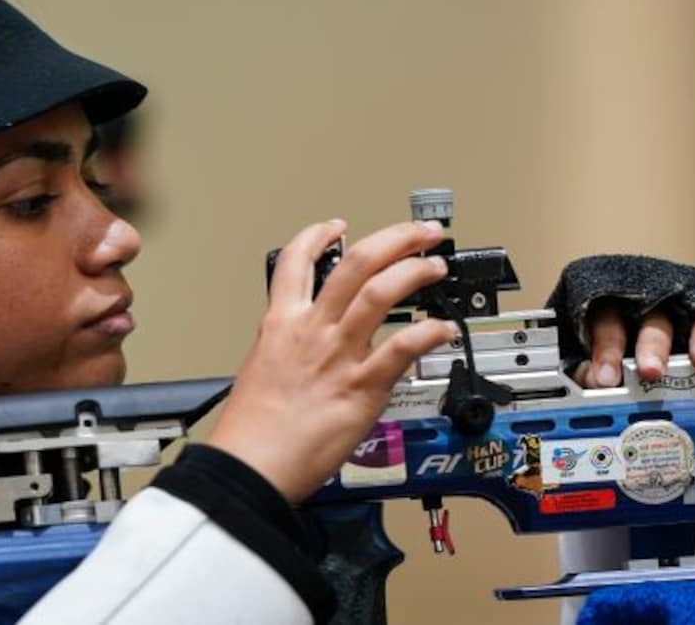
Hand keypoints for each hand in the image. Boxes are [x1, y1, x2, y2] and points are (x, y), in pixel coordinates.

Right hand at [206, 219, 457, 502]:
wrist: (251, 466)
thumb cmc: (252, 430)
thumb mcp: (261, 369)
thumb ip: (288, 347)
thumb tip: (304, 341)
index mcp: (282, 324)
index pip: (295, 262)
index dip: (318, 236)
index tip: (337, 227)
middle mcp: (313, 330)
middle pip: (357, 264)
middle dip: (395, 239)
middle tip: (419, 234)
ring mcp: (339, 355)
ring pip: (382, 293)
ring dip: (415, 272)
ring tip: (435, 266)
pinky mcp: (362, 387)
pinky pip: (403, 348)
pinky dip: (429, 332)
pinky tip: (443, 329)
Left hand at [575, 300, 694, 387]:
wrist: (655, 310)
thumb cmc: (624, 339)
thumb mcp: (602, 353)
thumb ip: (594, 369)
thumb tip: (593, 385)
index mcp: (618, 309)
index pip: (608, 323)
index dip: (607, 350)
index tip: (606, 379)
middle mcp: (655, 304)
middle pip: (654, 320)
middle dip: (653, 347)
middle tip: (651, 371)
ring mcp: (691, 306)